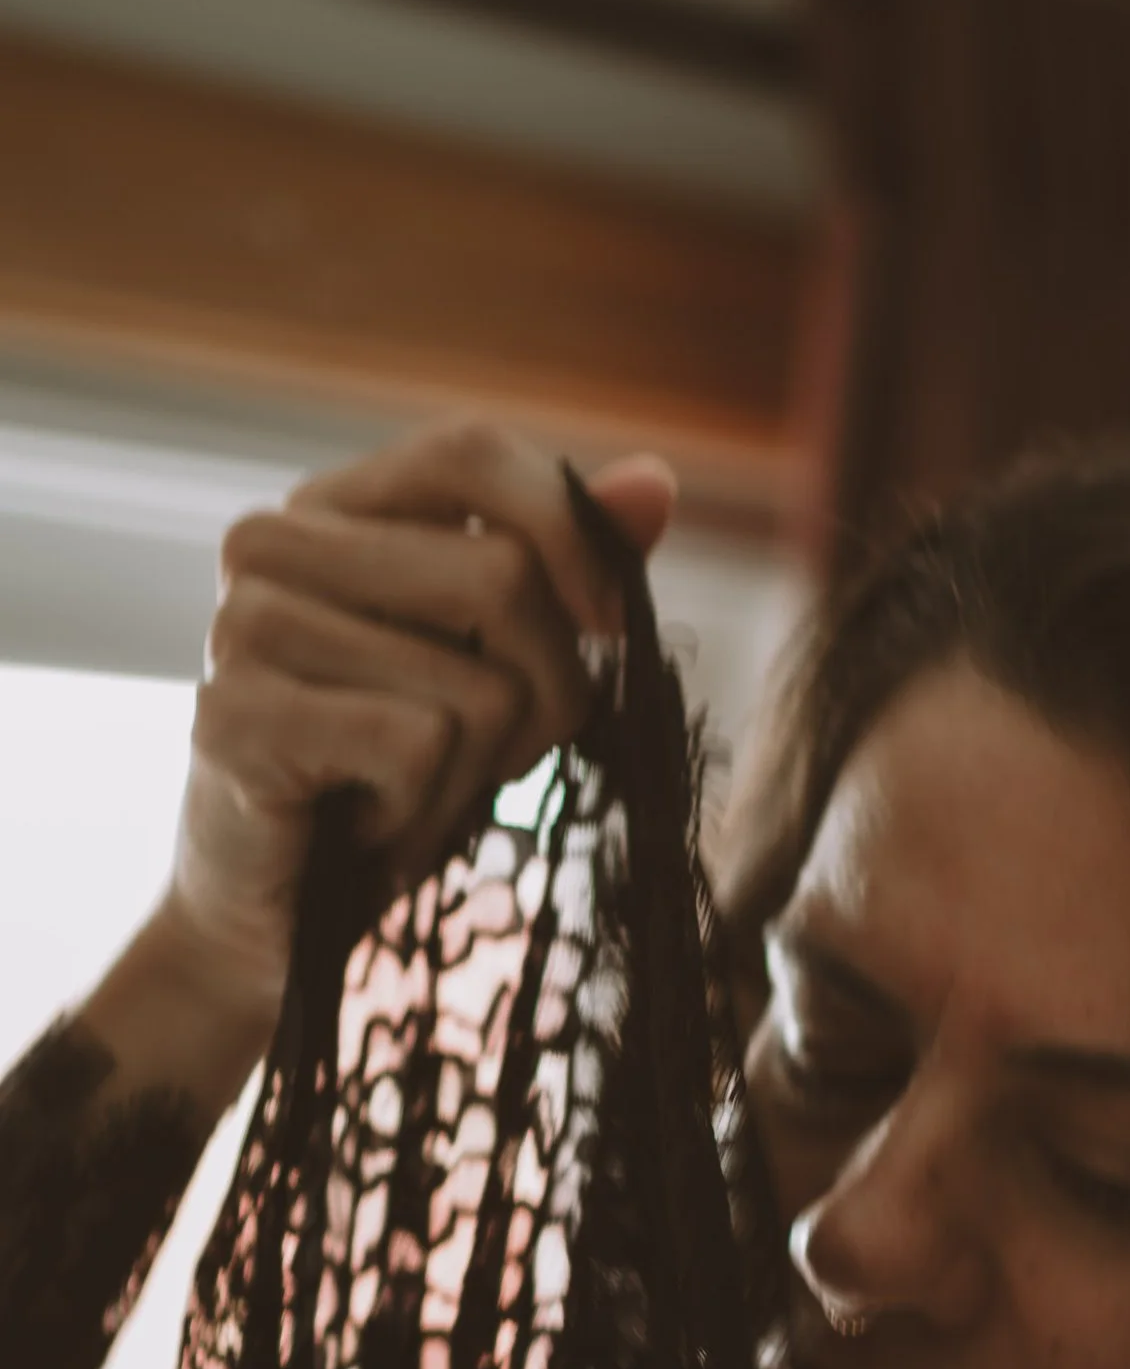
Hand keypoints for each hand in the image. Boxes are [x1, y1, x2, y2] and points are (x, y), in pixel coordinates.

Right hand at [163, 417, 679, 1041]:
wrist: (277, 917)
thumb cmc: (393, 779)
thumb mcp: (499, 668)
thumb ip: (565, 570)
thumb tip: (656, 485)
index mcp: (331, 509)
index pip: (469, 451)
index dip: (567, 530)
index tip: (608, 625)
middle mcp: (269, 544)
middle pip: (503, 575)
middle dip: (542, 695)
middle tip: (474, 756)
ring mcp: (240, 626)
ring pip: (479, 684)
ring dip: (475, 773)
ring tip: (402, 797)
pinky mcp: (233, 717)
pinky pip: (420, 746)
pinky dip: (423, 813)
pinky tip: (366, 828)